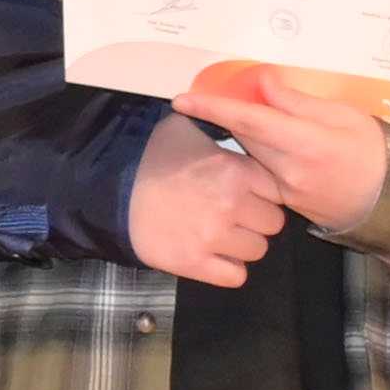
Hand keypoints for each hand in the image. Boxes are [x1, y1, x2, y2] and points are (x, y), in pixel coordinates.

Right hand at [126, 113, 289, 285]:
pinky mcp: (195, 264)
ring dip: (243, 245)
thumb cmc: (152, 156)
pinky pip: (236, 276)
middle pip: (273, 223)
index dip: (265, 193)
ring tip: (221, 234)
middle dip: (257, 220)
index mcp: (235, 170)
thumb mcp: (187, 128)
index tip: (250, 193)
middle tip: (235, 216)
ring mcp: (214, 236)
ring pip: (257, 250)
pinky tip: (213, 255)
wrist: (112, 191)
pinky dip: (228, 269)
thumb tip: (240, 113)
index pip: (277, 190)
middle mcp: (231, 204)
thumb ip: (220, 125)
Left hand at [174, 73, 389, 231]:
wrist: (389, 199)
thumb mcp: (344, 115)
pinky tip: (268, 145)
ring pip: (251, 155)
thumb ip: (299, 102)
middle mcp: (290, 171)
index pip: (249, 120)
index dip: (213, 108)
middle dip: (228, 115)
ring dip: (246, 134)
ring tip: (253, 119)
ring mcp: (285, 192)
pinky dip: (259, 154)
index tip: (181, 100)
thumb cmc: (371, 150)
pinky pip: (261, 173)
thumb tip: (264, 83)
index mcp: (306, 143)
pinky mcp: (285, 203)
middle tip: (215, 97)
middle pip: (245, 136)